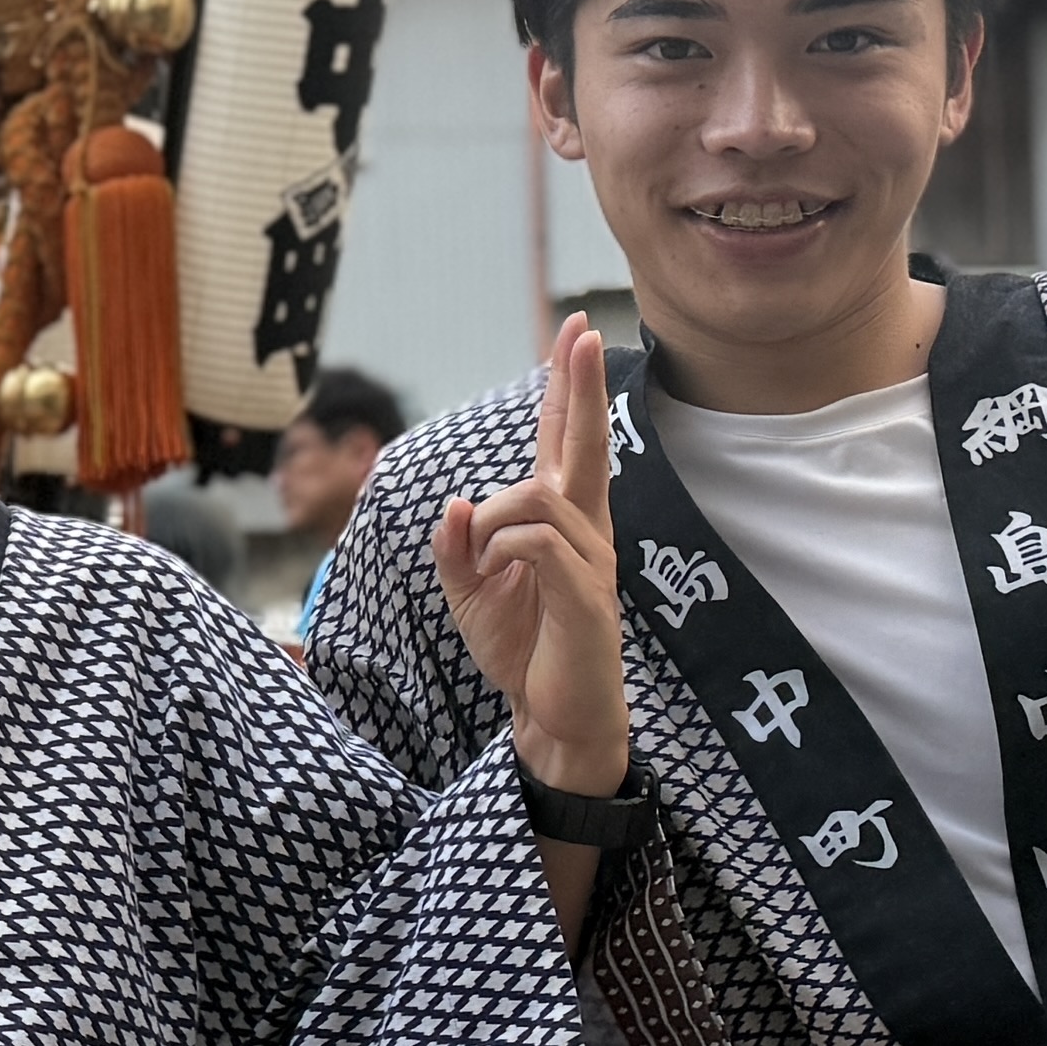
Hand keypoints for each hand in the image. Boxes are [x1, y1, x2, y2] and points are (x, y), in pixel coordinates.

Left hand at [434, 314, 630, 808]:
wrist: (554, 715)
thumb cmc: (521, 648)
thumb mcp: (469, 592)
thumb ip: (456, 546)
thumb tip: (455, 502)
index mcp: (560, 523)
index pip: (565, 444)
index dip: (569, 391)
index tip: (575, 336)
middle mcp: (585, 530)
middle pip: (584, 444)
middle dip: (580, 385)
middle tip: (583, 330)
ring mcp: (591, 560)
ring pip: (534, 496)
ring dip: (490, 522)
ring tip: (483, 563)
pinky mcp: (587, 595)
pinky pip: (535, 541)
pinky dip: (500, 549)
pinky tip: (498, 574)